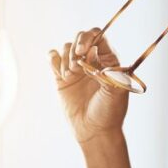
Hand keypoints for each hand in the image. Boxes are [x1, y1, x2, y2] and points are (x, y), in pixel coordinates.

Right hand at [49, 28, 129, 145]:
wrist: (94, 131)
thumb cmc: (109, 112)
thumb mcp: (114, 91)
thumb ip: (105, 69)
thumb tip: (92, 51)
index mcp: (109, 60)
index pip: (98, 36)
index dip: (88, 38)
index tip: (82, 51)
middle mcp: (92, 60)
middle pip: (80, 38)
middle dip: (74, 49)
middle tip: (75, 68)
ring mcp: (76, 68)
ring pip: (66, 47)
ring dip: (65, 58)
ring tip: (70, 76)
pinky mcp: (62, 77)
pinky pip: (53, 58)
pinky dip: (52, 59)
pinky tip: (60, 73)